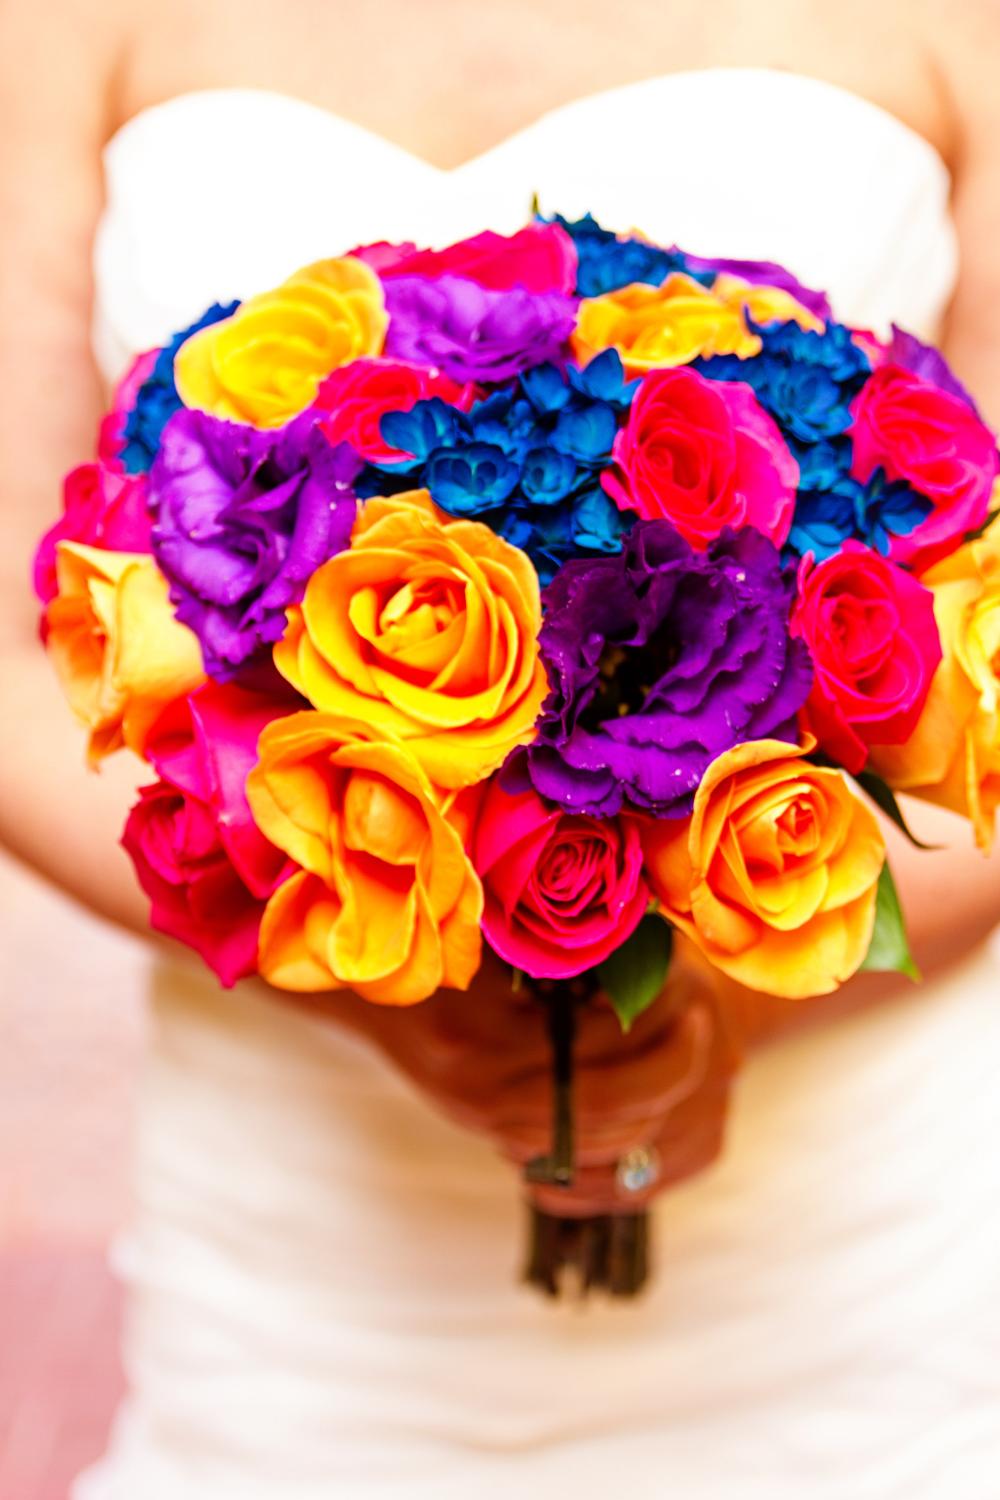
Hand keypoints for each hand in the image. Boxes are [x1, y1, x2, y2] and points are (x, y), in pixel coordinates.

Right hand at [314, 939, 738, 1217]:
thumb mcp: (485, 934)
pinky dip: (615, 1132)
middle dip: (666, 1077)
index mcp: (479, 1048)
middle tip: (705, 1029)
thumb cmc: (421, 939)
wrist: (353, 986)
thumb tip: (647, 944)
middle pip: (600, 1115)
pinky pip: (568, 1152)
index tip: (694, 996)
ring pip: (591, 1144)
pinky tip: (648, 1099)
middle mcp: (479, 1099)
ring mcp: (480, 1122)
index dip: (651, 1035)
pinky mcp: (486, 1129)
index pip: (591, 1064)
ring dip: (651, 1108)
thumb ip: (552, 947)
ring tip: (687, 1058)